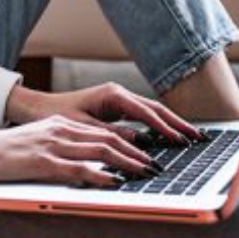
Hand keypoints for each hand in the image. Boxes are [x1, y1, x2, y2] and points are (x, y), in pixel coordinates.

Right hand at [0, 113, 156, 185]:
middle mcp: (61, 130)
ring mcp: (53, 145)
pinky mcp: (43, 162)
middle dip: (136, 153)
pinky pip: (79, 168)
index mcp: (61, 125)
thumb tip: (90, 162)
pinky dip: (100, 174)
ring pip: (100, 151)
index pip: (103, 132)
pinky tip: (114, 182)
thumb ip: (63, 147)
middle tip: (156, 166)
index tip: (147, 155)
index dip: (129, 143)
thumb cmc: (6, 152)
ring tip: (145, 173)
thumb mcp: (39, 142)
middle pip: (108, 139)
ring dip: (127, 163)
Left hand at [7, 81, 204, 145]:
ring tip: (192, 138)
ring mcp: (119, 99)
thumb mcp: (85, 128)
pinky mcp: (117, 107)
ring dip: (172, 124)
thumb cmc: (57, 116)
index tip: (181, 141)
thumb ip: (113, 135)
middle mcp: (119, 93)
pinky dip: (158, 125)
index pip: (146, 113)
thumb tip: (142, 144)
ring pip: (152, 111)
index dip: (165, 128)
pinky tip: (170, 136)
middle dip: (178, 124)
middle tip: (198, 138)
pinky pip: (143, 116)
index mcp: (112, 95)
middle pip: (156, 109)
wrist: (39, 108)